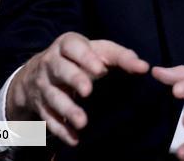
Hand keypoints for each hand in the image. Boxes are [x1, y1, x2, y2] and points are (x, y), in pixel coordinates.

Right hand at [7, 31, 149, 146]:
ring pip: (53, 96)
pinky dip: (60, 130)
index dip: (86, 58)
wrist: (39, 71)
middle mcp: (51, 62)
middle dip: (74, 79)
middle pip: (61, 70)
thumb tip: (144, 67)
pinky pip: (48, 118)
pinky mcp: (40, 104)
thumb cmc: (81, 57)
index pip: (74, 47)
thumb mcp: (99, 51)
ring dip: (67, 109)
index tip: (101, 70)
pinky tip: (73, 139)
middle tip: (88, 91)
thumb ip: (121, 57)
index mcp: (67, 44)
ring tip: (83, 122)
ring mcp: (43, 84)